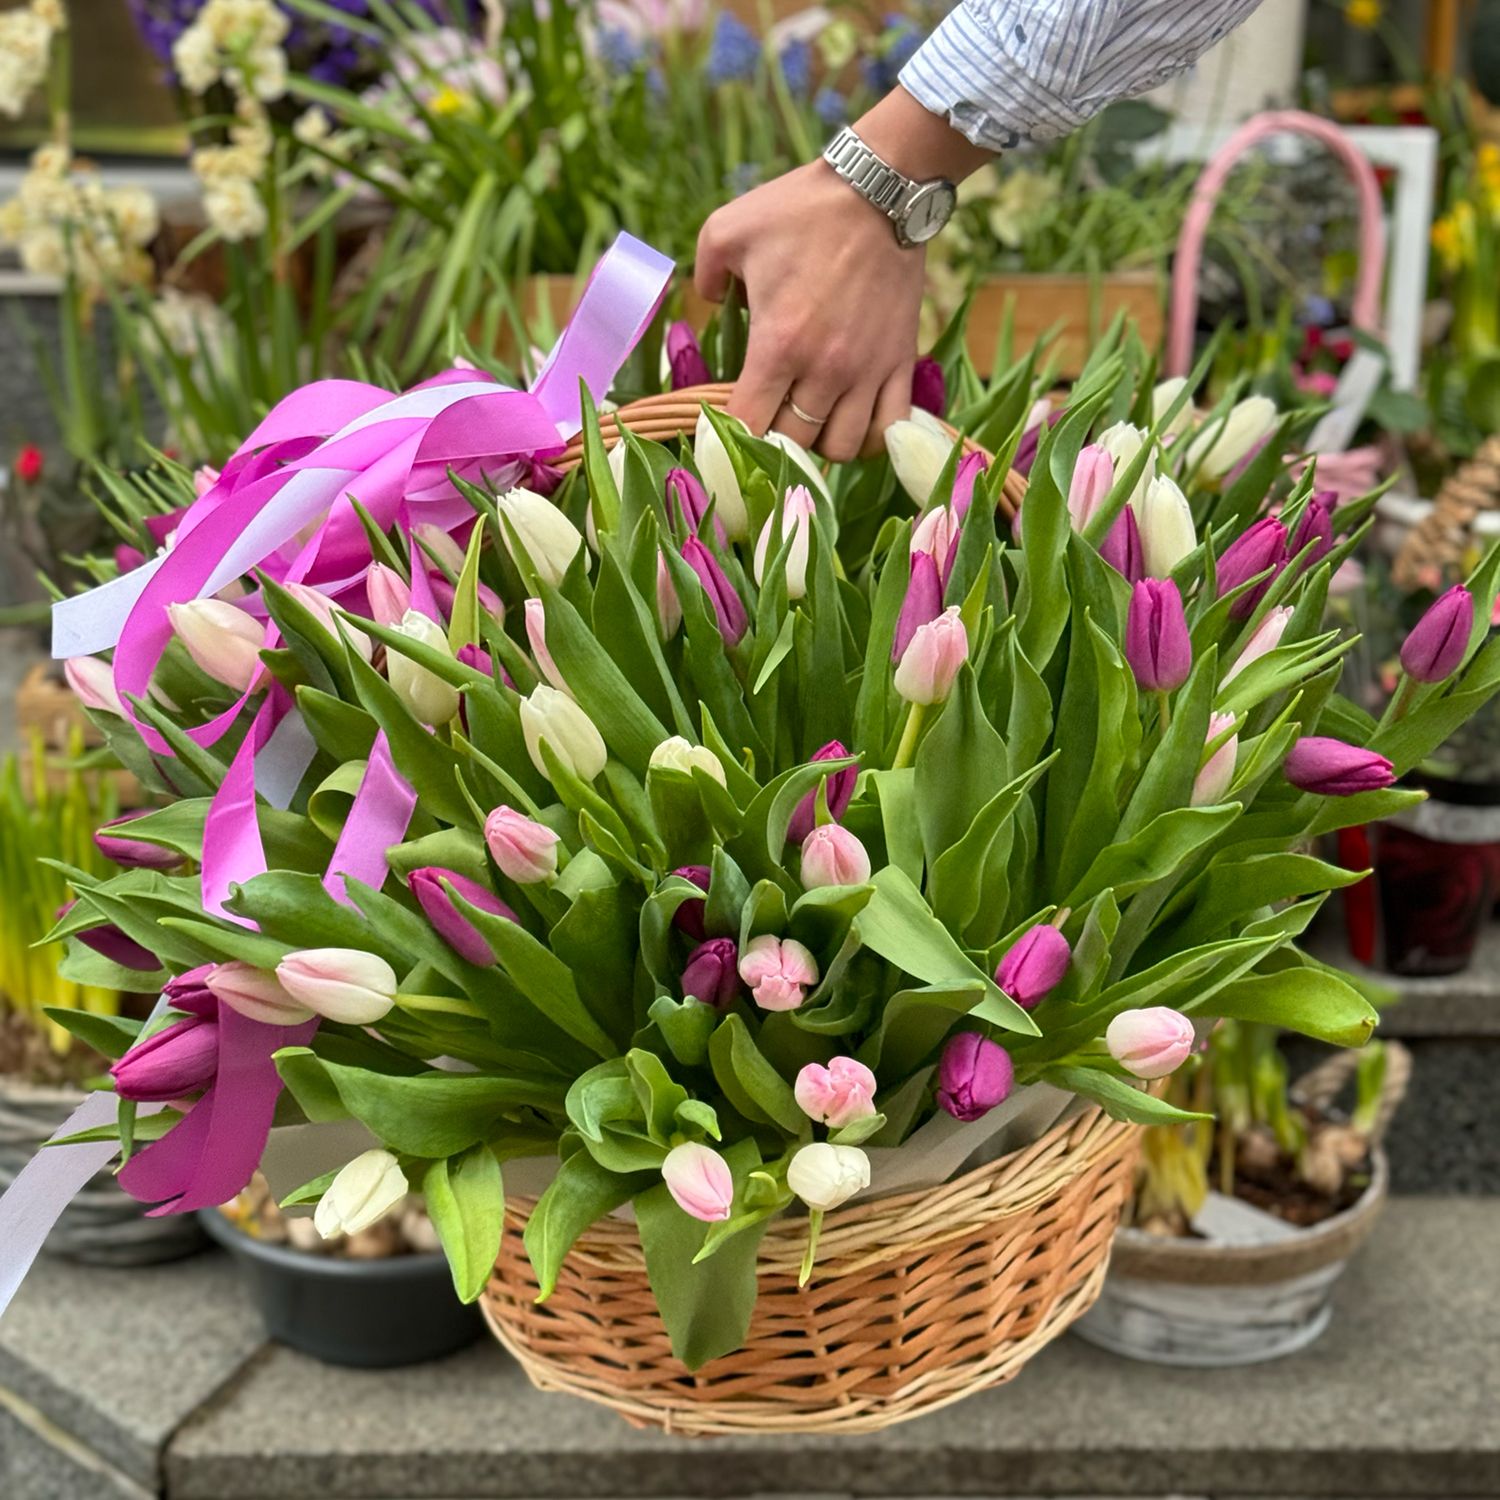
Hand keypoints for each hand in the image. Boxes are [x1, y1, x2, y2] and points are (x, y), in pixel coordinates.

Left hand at [693, 88, 992, 461]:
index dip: (733, 434)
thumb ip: (705, 274)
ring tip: (810, 419)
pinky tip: (854, 419)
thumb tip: (710, 303)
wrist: (881, 189)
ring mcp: (868, 371)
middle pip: (794, 444)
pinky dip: (871, 437)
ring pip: (843, 448)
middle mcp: (825, 369)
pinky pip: (890, 428)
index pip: (749, 425)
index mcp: (778, 345)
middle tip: (767, 414)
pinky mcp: (901, 361)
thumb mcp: (728, 229)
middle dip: (774, 439)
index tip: (728, 422)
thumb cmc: (800, 209)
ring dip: (821, 443)